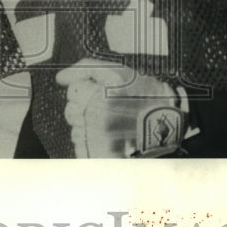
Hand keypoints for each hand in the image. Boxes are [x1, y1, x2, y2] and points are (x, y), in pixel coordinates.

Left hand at [55, 58, 180, 157]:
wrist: (167, 122)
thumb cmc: (144, 94)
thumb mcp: (118, 71)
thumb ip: (86, 68)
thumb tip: (60, 78)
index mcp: (100, 99)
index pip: (73, 91)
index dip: (86, 88)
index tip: (101, 91)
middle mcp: (98, 123)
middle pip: (71, 111)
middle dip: (85, 106)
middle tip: (107, 106)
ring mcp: (100, 143)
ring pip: (76, 130)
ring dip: (88, 125)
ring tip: (111, 121)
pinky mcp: (103, 157)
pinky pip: (82, 148)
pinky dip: (90, 142)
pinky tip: (108, 135)